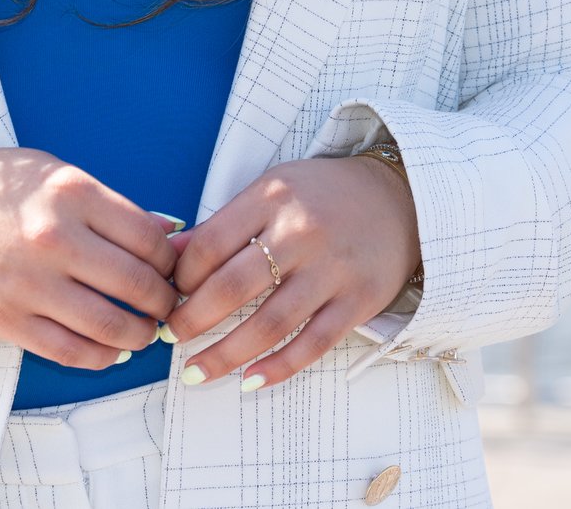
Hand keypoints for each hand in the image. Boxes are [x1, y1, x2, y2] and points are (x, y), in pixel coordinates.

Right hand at [0, 147, 180, 368]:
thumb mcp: (57, 175)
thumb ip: (111, 207)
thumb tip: (170, 235)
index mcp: (71, 194)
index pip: (150, 239)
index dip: (171, 261)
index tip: (171, 269)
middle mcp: (53, 239)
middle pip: (138, 284)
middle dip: (163, 301)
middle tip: (166, 304)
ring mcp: (29, 284)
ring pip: (110, 326)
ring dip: (140, 335)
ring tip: (144, 330)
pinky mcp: (8, 320)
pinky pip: (71, 351)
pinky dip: (102, 357)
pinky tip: (111, 349)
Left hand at [163, 155, 417, 390]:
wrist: (401, 198)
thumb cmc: (323, 196)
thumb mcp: (272, 190)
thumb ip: (223, 224)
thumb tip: (168, 255)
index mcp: (273, 197)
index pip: (211, 244)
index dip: (182, 277)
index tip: (170, 294)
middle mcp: (301, 231)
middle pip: (233, 286)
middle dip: (193, 319)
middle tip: (172, 336)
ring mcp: (333, 269)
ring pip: (270, 323)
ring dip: (226, 355)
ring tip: (195, 372)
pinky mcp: (358, 301)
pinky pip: (312, 344)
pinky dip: (279, 367)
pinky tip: (250, 380)